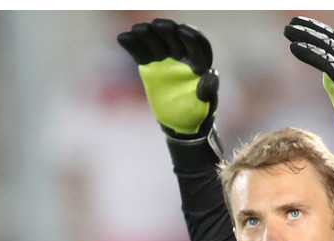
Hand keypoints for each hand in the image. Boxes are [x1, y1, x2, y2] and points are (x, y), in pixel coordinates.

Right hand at [117, 18, 218, 138]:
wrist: (179, 122)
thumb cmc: (195, 113)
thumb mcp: (203, 105)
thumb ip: (207, 89)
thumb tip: (211, 73)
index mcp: (199, 62)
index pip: (197, 45)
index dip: (190, 38)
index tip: (182, 31)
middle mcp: (183, 56)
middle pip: (175, 38)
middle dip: (167, 30)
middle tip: (157, 25)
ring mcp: (165, 59)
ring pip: (157, 42)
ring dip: (148, 34)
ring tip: (137, 29)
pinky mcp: (150, 64)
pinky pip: (141, 52)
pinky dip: (132, 44)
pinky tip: (122, 37)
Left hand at [284, 16, 333, 146]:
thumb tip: (326, 75)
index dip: (320, 31)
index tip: (304, 25)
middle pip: (330, 39)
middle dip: (310, 29)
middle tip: (291, 23)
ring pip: (325, 46)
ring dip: (305, 37)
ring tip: (288, 31)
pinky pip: (323, 61)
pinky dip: (308, 53)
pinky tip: (294, 47)